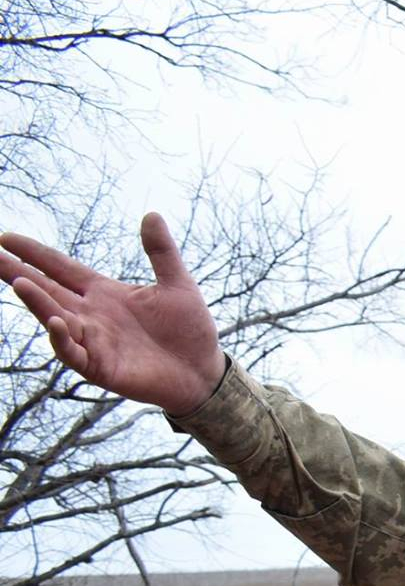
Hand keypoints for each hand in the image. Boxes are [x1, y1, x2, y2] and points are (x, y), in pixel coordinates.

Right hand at [0, 213, 224, 413]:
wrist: (204, 371)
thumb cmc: (190, 330)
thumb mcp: (177, 284)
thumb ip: (162, 252)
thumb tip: (152, 214)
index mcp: (103, 292)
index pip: (60, 267)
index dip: (34, 253)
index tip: (5, 237)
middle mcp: (91, 314)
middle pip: (46, 289)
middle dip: (17, 273)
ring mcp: (93, 341)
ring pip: (55, 318)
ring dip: (37, 302)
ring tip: (19, 283)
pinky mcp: (101, 366)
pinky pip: (74, 352)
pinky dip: (62, 338)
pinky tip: (54, 322)